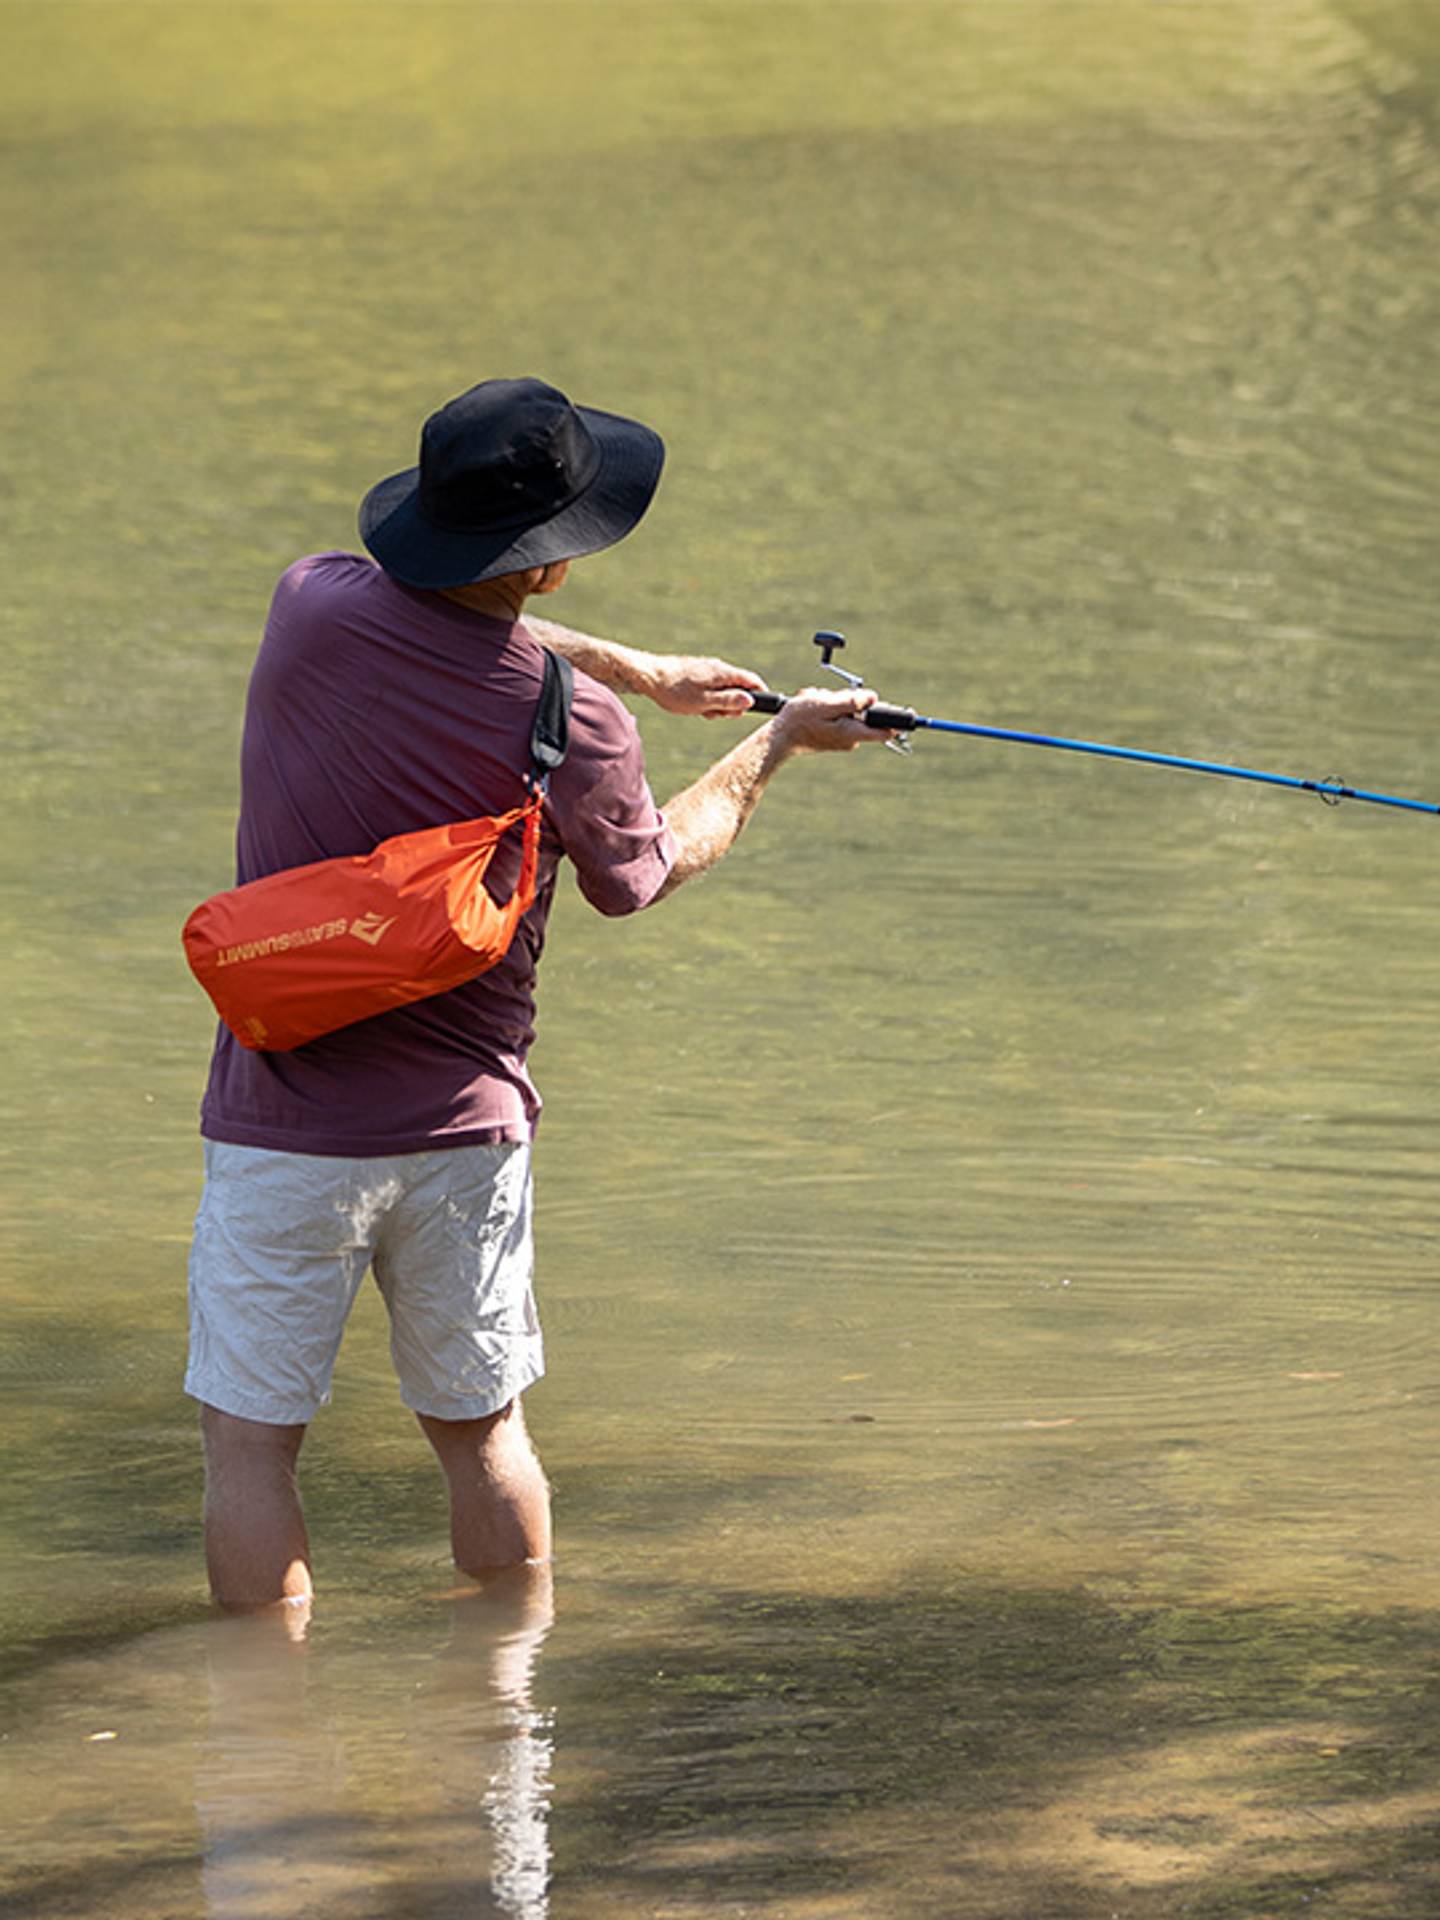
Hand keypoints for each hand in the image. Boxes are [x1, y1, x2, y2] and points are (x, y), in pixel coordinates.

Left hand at [639, 653, 768, 717]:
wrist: (648, 676)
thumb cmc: (675, 690)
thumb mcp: (704, 702)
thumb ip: (728, 701)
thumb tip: (750, 700)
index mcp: (723, 673)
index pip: (752, 681)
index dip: (760, 695)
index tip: (759, 708)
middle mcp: (718, 668)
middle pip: (738, 688)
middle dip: (732, 705)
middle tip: (717, 715)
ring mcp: (707, 669)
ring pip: (723, 690)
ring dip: (717, 704)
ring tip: (701, 711)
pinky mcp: (697, 673)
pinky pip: (710, 688)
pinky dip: (707, 699)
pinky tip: (693, 705)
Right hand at [770, 685, 887, 753]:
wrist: (780, 738)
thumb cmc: (799, 721)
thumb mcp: (826, 705)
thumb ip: (852, 702)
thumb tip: (873, 698)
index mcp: (853, 733)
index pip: (885, 730)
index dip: (896, 720)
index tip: (907, 713)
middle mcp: (852, 739)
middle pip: (865, 714)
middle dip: (851, 701)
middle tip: (830, 700)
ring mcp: (843, 739)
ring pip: (850, 712)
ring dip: (836, 703)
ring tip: (817, 704)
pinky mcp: (836, 736)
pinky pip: (840, 716)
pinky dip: (829, 709)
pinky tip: (815, 709)